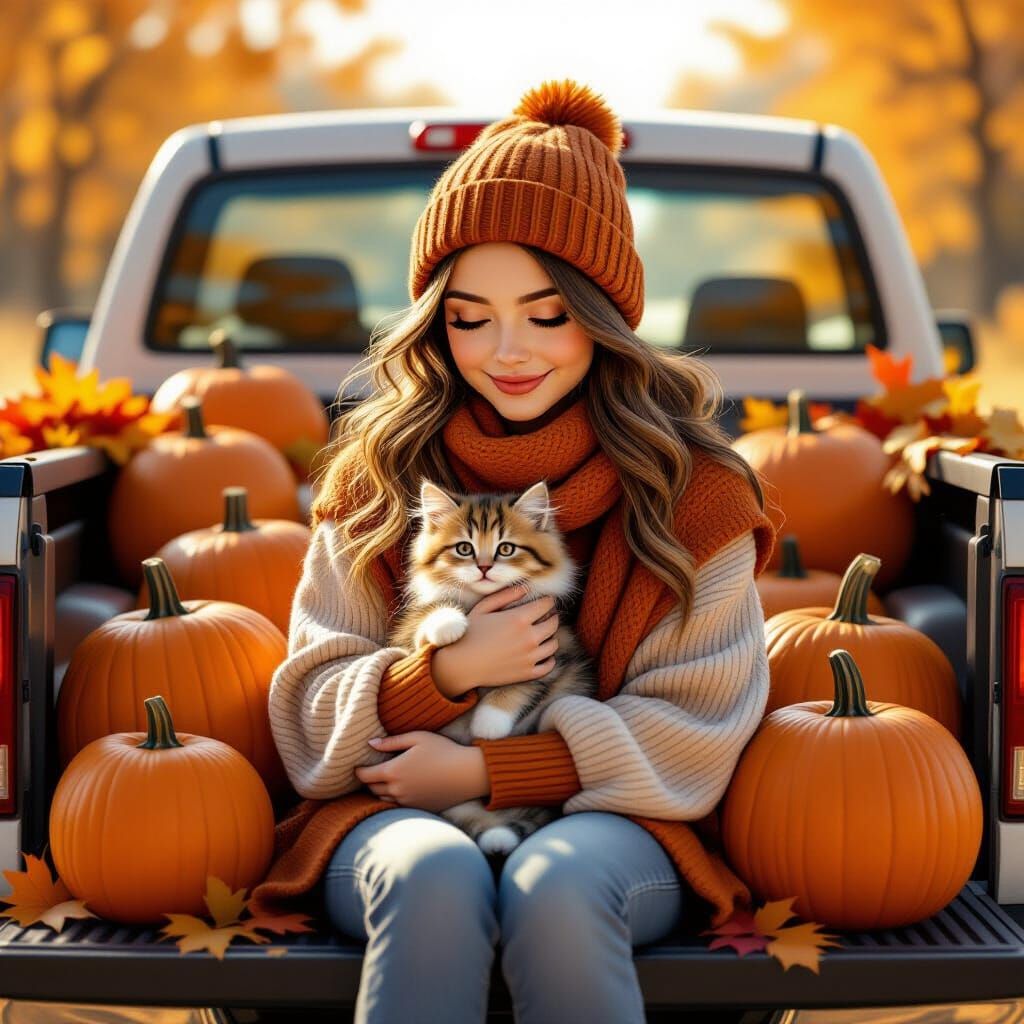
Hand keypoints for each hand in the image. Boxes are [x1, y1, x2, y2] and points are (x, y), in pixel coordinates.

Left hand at [354, 732, 489, 811]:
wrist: (467, 773)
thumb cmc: (443, 750)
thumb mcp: (417, 738)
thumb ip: (391, 742)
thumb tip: (371, 743)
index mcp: (394, 771)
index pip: (365, 776)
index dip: (359, 771)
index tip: (358, 766)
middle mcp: (397, 790)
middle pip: (372, 789)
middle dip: (369, 780)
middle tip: (371, 771)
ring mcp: (407, 802)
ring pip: (383, 799)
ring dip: (380, 790)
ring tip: (385, 780)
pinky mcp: (418, 809)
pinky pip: (398, 806)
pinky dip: (394, 798)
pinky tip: (401, 789)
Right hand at [432, 584, 558, 693]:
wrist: (460, 664)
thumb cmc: (469, 633)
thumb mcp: (483, 608)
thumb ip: (506, 595)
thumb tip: (526, 588)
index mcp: (519, 619)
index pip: (546, 605)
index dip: (547, 601)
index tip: (545, 601)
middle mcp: (529, 638)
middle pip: (553, 623)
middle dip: (551, 616)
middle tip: (545, 616)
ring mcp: (530, 657)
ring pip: (553, 644)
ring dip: (550, 637)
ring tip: (542, 634)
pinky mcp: (527, 673)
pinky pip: (549, 665)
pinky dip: (549, 659)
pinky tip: (542, 654)